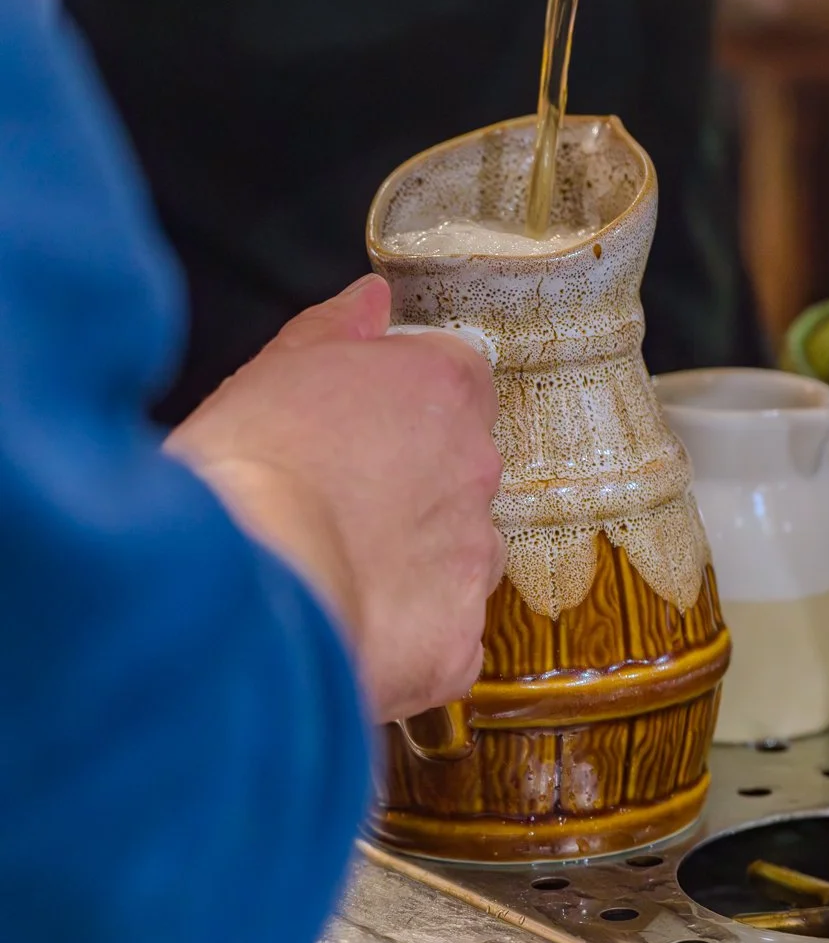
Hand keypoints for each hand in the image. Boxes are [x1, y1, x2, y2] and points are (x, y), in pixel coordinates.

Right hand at [167, 276, 505, 722]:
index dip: (407, 404)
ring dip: (418, 562)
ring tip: (340, 574)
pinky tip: (352, 631)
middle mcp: (475, 469)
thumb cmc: (243, 468)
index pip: (457, 378)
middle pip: (463, 468)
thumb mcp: (271, 371)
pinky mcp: (457, 642)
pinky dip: (411, 640)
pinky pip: (448, 639)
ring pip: (463, 555)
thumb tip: (372, 300)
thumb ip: (333, 330)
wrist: (239, 581)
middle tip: (338, 506)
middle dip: (414, 485)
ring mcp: (473, 558)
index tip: (362, 428)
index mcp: (441, 387)